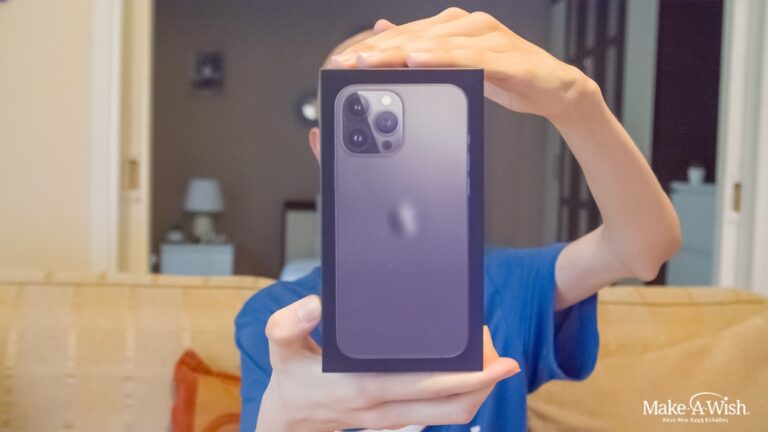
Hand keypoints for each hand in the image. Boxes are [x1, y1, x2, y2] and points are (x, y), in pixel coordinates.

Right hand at [255, 295, 518, 431]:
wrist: (287, 421)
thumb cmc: (290, 378)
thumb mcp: (278, 347)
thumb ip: (289, 324)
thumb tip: (317, 304)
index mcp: (362, 388)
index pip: (429, 387)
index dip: (470, 377)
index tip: (496, 359)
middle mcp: (384, 409)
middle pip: (454, 406)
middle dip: (485, 382)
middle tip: (499, 353)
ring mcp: (392, 420)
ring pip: (452, 415)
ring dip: (477, 391)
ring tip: (488, 359)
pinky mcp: (395, 421)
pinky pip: (440, 414)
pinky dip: (460, 396)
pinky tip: (466, 370)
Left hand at [331, 7, 598, 120]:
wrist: (554, 89)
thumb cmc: (507, 76)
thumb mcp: (459, 66)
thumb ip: (424, 49)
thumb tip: (384, 31)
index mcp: (456, 28)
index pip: (406, 35)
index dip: (372, 48)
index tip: (342, 61)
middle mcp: (470, 25)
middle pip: (416, 36)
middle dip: (378, 51)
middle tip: (347, 62)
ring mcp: (489, 37)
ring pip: (437, 44)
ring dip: (402, 51)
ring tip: (372, 61)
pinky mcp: (506, 56)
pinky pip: (469, 57)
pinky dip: (442, 59)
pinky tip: (418, 60)